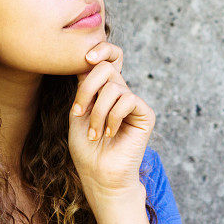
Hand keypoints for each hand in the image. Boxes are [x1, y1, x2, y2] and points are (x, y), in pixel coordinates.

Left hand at [67, 41, 155, 197]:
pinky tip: (110, 134)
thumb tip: (88, 59)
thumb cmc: (86, 148)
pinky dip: (113, 117)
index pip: (108, 58)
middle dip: (87, 89)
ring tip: (95, 134)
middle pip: (107, 68)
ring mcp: (134, 103)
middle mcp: (120, 92)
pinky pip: (128, 100)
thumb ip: (84, 86)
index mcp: (103, 89)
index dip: (101, 49)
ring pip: (114, 87)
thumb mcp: (78, 112)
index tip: (86, 58)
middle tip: (79, 112)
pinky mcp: (145, 113)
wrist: (100, 175)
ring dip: (97, 112)